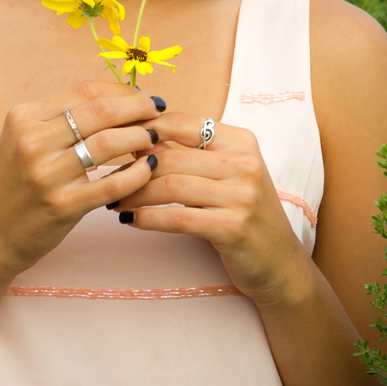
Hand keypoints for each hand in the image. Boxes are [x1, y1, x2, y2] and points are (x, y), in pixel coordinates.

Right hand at [0, 80, 162, 279]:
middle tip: (158, 112)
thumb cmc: (14, 185)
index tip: (143, 97)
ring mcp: (46, 174)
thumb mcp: (25, 140)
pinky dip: (138, 173)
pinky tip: (147, 169)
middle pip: (102, 111)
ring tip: (154, 139)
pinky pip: (114, 182)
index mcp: (25, 117)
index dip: (123, 91)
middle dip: (139, 108)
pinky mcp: (62, 205)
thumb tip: (118, 99)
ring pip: (110, 142)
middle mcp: (32, 141)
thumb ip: (62, 119)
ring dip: (141, 137)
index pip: (86, 91)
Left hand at [114, 113, 312, 305]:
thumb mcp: (227, 177)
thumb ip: (192, 157)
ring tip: (113, 200)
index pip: (185, 123)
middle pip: (172, 156)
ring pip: (170, 186)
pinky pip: (177, 218)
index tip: (118, 140)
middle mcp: (245, 163)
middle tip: (108, 178)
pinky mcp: (233, 227)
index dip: (146, 129)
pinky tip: (129, 220)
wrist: (279, 262)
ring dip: (134, 194)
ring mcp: (242, 195)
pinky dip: (147, 218)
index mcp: (242, 141)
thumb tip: (139, 141)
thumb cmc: (244, 215)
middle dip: (132, 167)